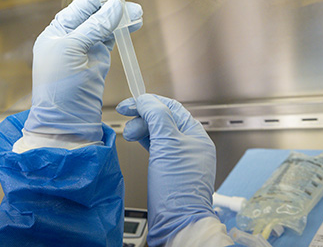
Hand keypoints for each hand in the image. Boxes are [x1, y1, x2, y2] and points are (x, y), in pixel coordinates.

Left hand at [23, 0, 141, 142]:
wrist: (66, 123)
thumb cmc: (59, 89)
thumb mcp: (74, 51)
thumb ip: (95, 27)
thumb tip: (114, 6)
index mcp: (55, 33)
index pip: (79, 6)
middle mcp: (69, 39)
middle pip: (94, 14)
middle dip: (112, 7)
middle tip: (131, 3)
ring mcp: (84, 51)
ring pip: (105, 27)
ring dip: (120, 19)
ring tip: (137, 14)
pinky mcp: (97, 63)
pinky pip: (111, 41)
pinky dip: (122, 32)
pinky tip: (132, 25)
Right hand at [116, 94, 216, 245]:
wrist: (177, 222)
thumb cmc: (177, 188)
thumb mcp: (166, 144)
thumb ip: (157, 117)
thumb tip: (147, 100)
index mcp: (196, 135)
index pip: (171, 107)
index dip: (149, 102)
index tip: (130, 102)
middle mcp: (191, 145)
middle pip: (164, 119)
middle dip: (143, 116)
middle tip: (126, 119)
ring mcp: (181, 158)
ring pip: (159, 133)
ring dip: (142, 128)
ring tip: (129, 134)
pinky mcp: (170, 170)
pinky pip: (157, 147)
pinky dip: (145, 141)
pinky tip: (136, 141)